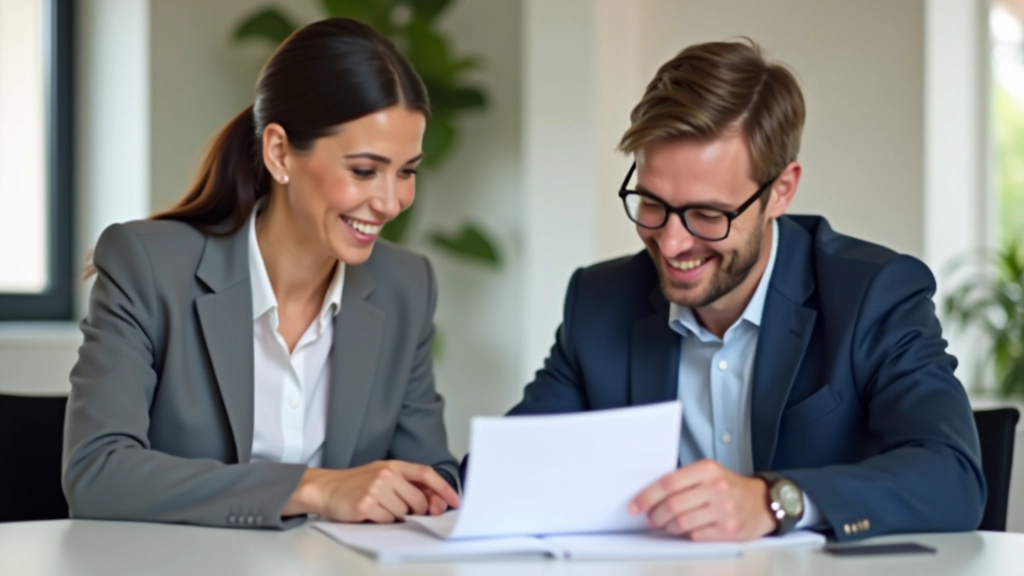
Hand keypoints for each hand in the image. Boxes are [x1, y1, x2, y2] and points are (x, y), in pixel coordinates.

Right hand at [284, 460, 459, 522]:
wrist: (326, 487)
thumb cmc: (356, 483)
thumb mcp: (383, 474)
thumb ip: (407, 484)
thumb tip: (433, 501)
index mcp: (394, 465)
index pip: (426, 475)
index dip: (443, 488)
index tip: (454, 500)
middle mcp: (387, 475)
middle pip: (418, 500)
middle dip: (417, 511)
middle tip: (406, 511)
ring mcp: (376, 489)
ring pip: (403, 513)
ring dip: (396, 516)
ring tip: (381, 507)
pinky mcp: (366, 504)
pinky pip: (388, 520)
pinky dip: (383, 521)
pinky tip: (372, 513)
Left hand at [628, 459, 775, 540]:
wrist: (762, 502)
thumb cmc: (728, 486)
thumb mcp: (709, 473)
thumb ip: (683, 480)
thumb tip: (650, 495)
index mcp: (707, 469)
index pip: (668, 483)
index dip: (647, 496)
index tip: (634, 506)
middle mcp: (716, 487)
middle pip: (673, 505)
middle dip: (655, 515)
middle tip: (649, 519)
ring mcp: (724, 510)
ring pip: (682, 522)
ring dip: (667, 527)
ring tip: (664, 526)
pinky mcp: (729, 530)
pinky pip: (696, 535)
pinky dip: (685, 535)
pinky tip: (683, 531)